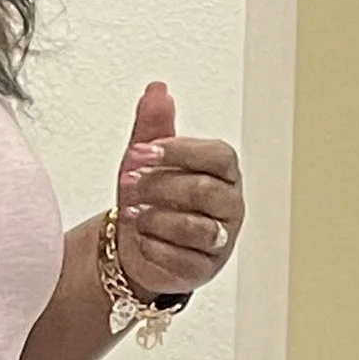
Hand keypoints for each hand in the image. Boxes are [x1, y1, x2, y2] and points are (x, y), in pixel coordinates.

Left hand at [114, 84, 243, 298]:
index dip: (179, 151)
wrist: (131, 246)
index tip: (140, 152)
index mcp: (223, 172)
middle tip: (129, 183)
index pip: (217, 156)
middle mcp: (229, 206)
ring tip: (133, 214)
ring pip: (196, 228)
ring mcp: (220, 240)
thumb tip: (157, 90)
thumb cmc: (149, 198)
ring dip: (156, 219)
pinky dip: (154, 248)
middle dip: (160, 186)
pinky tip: (140, 240)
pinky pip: (182, 260)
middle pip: (204, 191)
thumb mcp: (145, 159)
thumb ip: (153, 125)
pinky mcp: (203, 269)